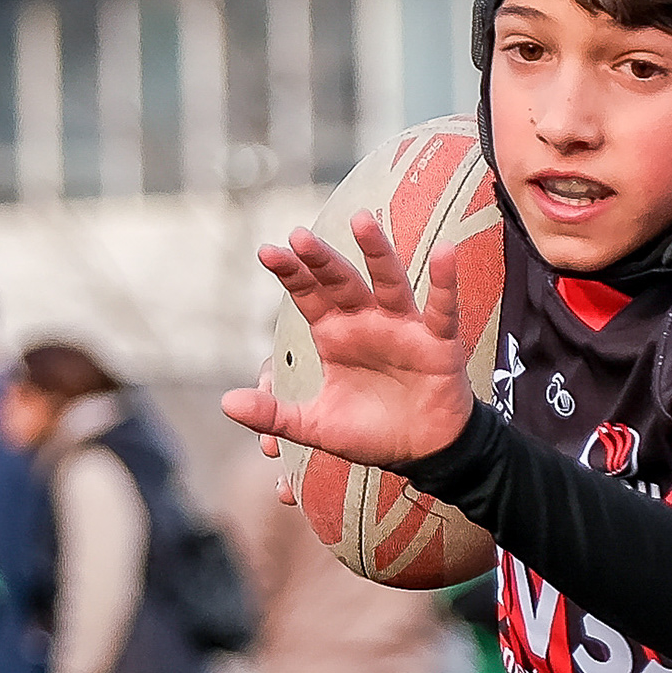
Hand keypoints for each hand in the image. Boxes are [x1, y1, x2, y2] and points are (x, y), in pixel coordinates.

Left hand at [219, 214, 479, 468]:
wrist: (422, 451)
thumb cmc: (372, 431)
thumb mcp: (317, 425)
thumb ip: (275, 414)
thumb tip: (227, 403)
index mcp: (335, 334)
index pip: (309, 294)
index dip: (290, 273)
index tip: (267, 252)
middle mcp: (367, 322)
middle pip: (341, 281)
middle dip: (321, 260)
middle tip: (300, 236)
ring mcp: (403, 328)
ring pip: (389, 282)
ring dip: (377, 252)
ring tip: (362, 221)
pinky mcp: (438, 342)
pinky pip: (442, 309)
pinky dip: (444, 283)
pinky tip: (444, 252)